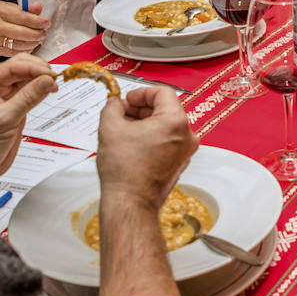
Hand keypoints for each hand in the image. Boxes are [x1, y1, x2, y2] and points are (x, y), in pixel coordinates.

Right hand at [0, 1, 48, 55]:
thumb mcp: (4, 6)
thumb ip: (23, 9)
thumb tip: (38, 7)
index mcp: (0, 12)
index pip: (25, 18)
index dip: (39, 22)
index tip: (46, 23)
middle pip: (25, 34)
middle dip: (39, 34)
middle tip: (43, 32)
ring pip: (22, 45)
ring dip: (34, 43)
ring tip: (37, 38)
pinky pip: (15, 52)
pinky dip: (25, 50)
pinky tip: (28, 45)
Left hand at [0, 54, 55, 195]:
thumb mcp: (2, 120)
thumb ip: (27, 99)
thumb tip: (46, 81)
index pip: (12, 67)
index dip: (33, 69)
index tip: (51, 74)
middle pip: (21, 68)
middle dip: (39, 70)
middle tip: (55, 79)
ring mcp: (4, 97)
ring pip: (27, 80)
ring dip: (41, 80)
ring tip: (55, 85)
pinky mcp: (13, 109)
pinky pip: (30, 94)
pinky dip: (41, 92)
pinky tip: (49, 92)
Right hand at [97, 85, 198, 208]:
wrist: (130, 202)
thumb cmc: (125, 171)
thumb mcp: (110, 127)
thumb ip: (113, 106)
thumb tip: (116, 103)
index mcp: (175, 122)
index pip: (162, 92)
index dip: (141, 93)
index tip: (128, 100)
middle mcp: (186, 136)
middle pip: (165, 109)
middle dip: (141, 109)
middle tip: (122, 113)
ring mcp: (184, 151)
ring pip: (165, 126)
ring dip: (145, 123)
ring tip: (123, 130)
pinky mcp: (179, 163)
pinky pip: (167, 141)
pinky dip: (151, 138)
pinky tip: (132, 144)